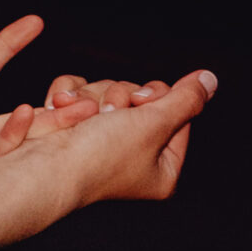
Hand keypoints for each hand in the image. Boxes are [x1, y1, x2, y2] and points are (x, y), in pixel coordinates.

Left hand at [0, 16, 102, 185]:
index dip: (9, 43)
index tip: (34, 23)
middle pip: (23, 113)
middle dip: (57, 108)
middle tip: (85, 97)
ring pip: (24, 139)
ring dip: (48, 124)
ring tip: (68, 109)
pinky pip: (5, 160)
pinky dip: (16, 138)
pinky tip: (26, 117)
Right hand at [33, 68, 215, 204]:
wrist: (42, 167)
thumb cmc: (97, 157)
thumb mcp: (154, 124)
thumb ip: (186, 99)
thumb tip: (209, 81)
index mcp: (161, 170)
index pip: (178, 114)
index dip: (160, 99)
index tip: (142, 105)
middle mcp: (133, 159)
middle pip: (144, 97)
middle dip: (123, 96)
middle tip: (112, 113)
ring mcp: (100, 143)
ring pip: (113, 89)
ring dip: (95, 95)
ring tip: (82, 116)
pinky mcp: (72, 128)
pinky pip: (82, 90)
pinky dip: (71, 94)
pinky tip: (63, 107)